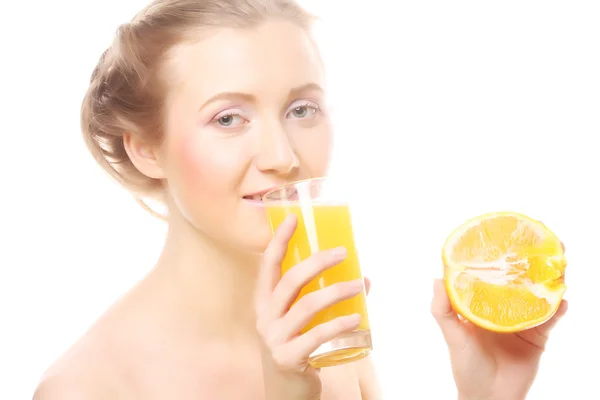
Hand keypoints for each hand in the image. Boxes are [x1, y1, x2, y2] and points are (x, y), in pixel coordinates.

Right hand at [255, 214, 369, 399]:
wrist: (285, 391)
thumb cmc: (296, 347)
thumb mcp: (299, 321)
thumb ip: (319, 298)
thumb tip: (362, 276)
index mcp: (264, 303)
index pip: (268, 266)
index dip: (279, 241)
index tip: (294, 218)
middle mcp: (265, 318)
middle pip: (289, 281)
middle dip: (317, 262)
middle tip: (343, 252)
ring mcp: (274, 339)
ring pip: (306, 306)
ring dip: (336, 292)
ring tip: (359, 284)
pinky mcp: (288, 358)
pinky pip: (316, 336)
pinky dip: (338, 325)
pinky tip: (357, 319)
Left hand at [431, 245, 567, 399]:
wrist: (489, 399)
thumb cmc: (465, 366)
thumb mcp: (451, 334)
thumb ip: (442, 308)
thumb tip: (436, 275)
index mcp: (481, 303)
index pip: (490, 273)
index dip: (499, 255)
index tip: (507, 233)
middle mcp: (502, 307)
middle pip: (520, 279)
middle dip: (533, 260)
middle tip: (545, 241)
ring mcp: (521, 320)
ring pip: (539, 294)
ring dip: (551, 279)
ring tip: (560, 263)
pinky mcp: (538, 337)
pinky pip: (550, 320)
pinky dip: (558, 309)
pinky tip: (563, 300)